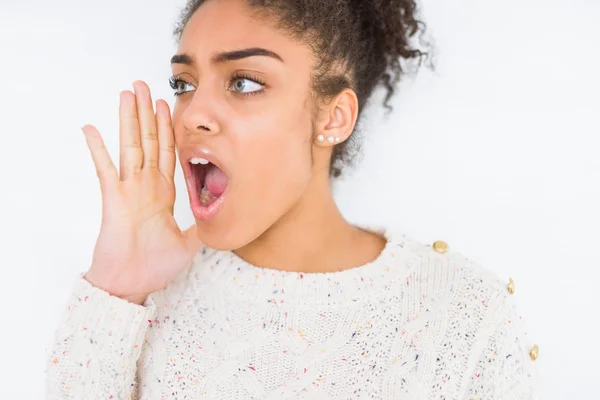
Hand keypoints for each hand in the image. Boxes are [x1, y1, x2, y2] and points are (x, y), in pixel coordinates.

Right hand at [81, 80, 201, 304]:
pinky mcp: (113, 199)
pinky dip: (98, 149)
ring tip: (127, 94)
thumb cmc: (154, 266)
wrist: (131, 285)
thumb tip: (221, 219)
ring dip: (129, 120)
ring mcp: (128, 190)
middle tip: (145, 85)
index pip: (167, 152)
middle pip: (148, 141)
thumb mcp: (189, 244)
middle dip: (148, 113)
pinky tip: (91, 128)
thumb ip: (201, 227)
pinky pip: (105, 170)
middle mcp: (146, 186)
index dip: (167, 128)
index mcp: (163, 193)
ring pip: (130, 146)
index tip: (167, 105)